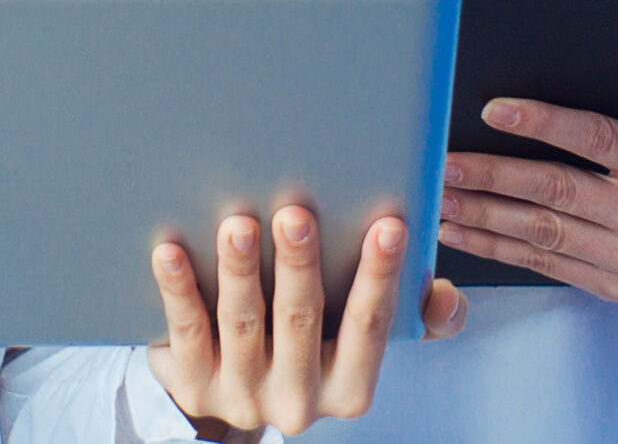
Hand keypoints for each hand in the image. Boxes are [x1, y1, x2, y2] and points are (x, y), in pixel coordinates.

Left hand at [146, 207, 462, 436]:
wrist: (234, 389)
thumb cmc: (314, 342)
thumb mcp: (364, 337)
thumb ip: (416, 314)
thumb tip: (445, 297)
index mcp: (348, 388)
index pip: (370, 326)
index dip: (382, 276)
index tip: (390, 225)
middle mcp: (296, 402)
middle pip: (301, 322)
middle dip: (299, 266)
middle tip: (296, 215)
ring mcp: (241, 396)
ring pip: (243, 324)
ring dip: (240, 271)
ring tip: (238, 225)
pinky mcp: (193, 385)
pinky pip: (187, 332)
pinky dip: (179, 289)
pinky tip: (172, 252)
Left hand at [435, 80, 617, 302]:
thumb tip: (579, 53)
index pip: (598, 140)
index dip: (543, 123)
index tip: (492, 110)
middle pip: (558, 192)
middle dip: (494, 176)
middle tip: (445, 161)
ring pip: (545, 235)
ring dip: (484, 216)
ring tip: (440, 196)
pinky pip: (548, 266)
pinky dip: (499, 248)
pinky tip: (463, 231)